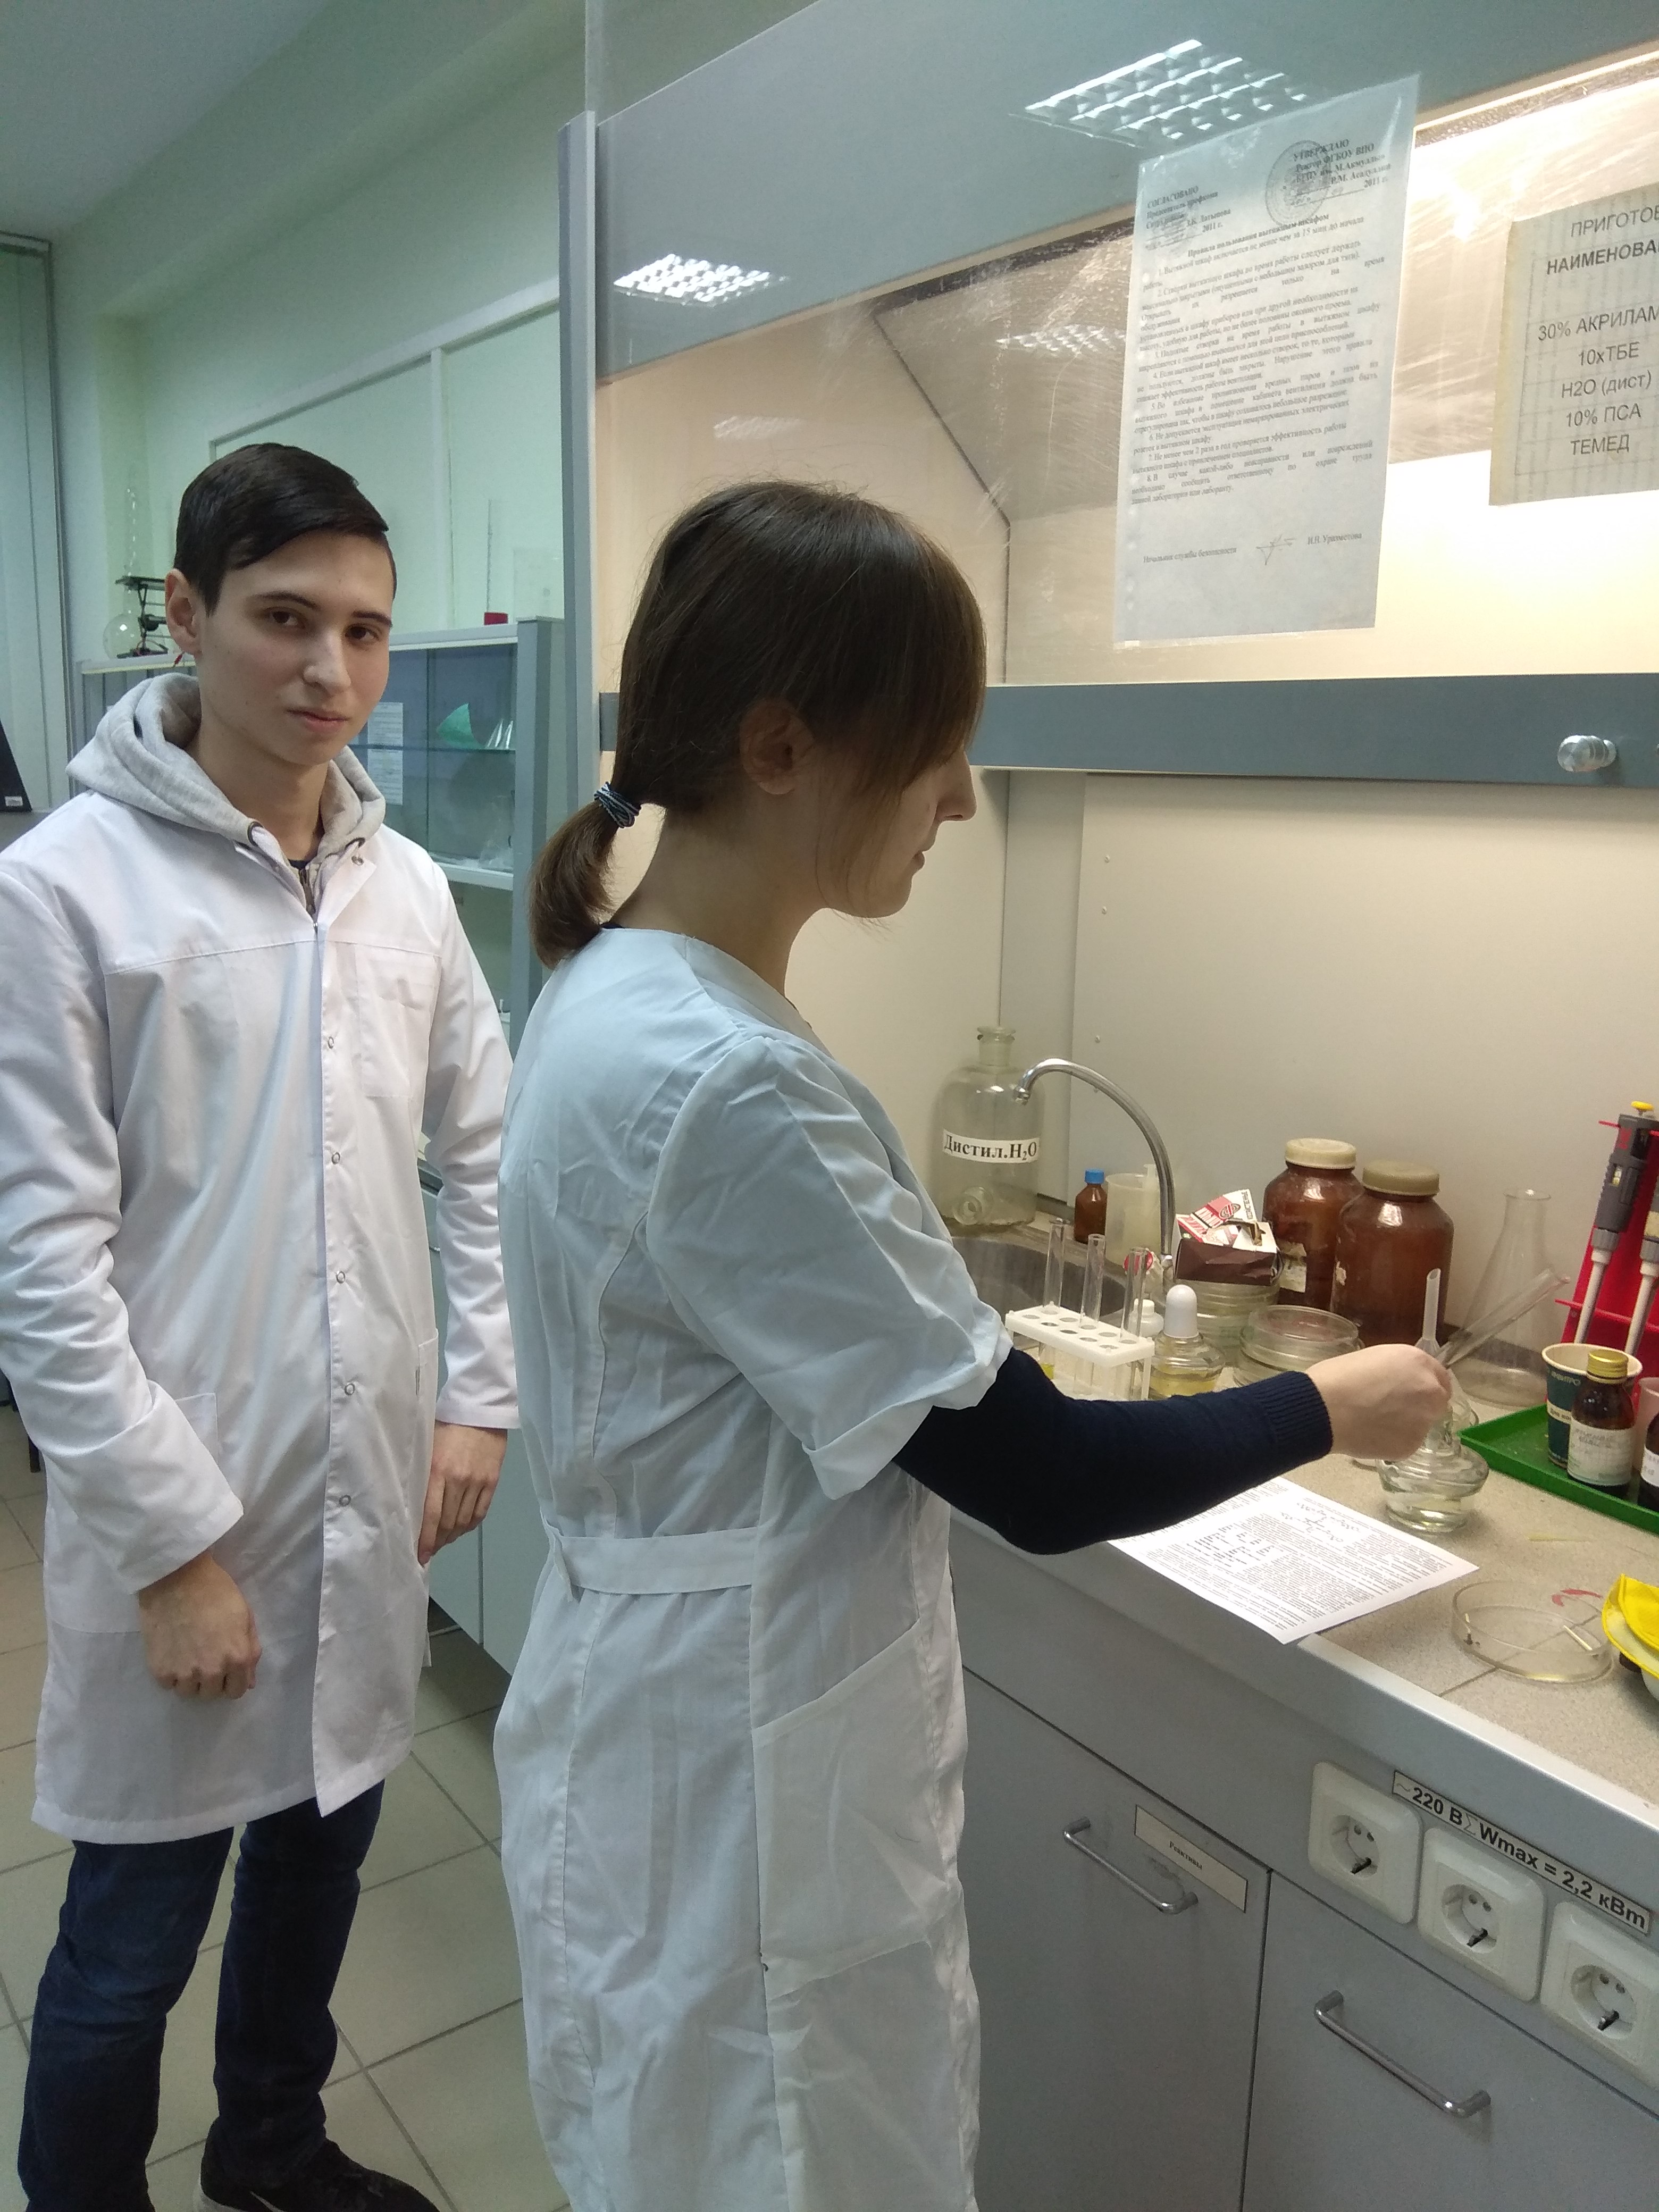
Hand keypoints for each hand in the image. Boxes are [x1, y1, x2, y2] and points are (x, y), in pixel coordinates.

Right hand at [137, 1552, 260, 1699]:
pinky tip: (172, 1651)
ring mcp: (184, 1674)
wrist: (176, 1578)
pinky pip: (168, 1684)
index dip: (232, 1679)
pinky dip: (170, 1673)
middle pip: (212, 1694)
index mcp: (237, 1659)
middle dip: (211, 1679)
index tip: (224, 1666)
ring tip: (186, 1653)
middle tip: (204, 1656)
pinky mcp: (160, 1670)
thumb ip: (250, 1651)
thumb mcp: (245, 1616)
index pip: (237, 1691)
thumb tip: (248, 1682)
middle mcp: (212, 1672)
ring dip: (189, 1679)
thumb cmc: (216, 1591)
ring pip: (188, 1692)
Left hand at [418, 1423, 507, 1565]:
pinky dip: (469, 1525)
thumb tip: (413, 1505)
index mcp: (437, 1470)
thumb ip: (422, 1475)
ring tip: (444, 1540)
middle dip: (437, 1540)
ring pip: (463, 1520)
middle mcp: (458, 1479)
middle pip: (447, 1522)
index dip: (425, 1539)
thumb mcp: (427, 1447)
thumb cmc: (446, 1426)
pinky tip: (462, 1528)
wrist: (480, 1410)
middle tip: (430, 1549)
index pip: (430, 1515)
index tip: (420, 1555)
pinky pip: (480, 1512)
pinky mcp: (492, 1481)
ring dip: (452, 1535)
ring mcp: (477, 1481)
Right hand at [1312, 1345, 1452, 1460]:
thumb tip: (1402, 1384)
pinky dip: (1393, 1440)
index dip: (1423, 1383)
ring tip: (1375, 1422)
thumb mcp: (1374, 1358)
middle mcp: (1430, 1391)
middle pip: (1436, 1401)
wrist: (1323, 1408)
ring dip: (1407, 1423)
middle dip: (1420, 1404)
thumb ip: (1398, 1371)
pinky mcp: (1411, 1446)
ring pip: (1422, 1423)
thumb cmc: (1338, 1376)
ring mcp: (1423, 1421)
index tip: (1409, 1389)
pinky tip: (1371, 1434)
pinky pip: (1407, 1441)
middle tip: (1392, 1407)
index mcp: (1418, 1363)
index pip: (1439, 1375)